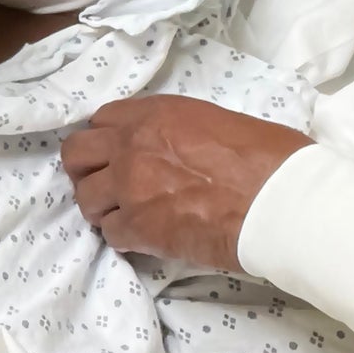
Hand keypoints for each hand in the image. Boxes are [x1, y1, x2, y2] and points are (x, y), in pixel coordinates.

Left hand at [60, 95, 311, 273]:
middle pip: (75, 154)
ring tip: (127, 216)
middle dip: (85, 170)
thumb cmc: (268, 158)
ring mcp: (129, 187)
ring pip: (85, 198)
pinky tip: (145, 237)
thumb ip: (179, 131)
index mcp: (155, 114)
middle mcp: (132, 145)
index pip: (101, 120)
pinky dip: (124, 237)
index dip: (106, 139)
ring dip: (103, 208)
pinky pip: (110, 233)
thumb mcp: (217, 122)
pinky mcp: (138, 227)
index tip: (115, 154)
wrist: (278, 201)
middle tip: (106, 185)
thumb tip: (175, 147)